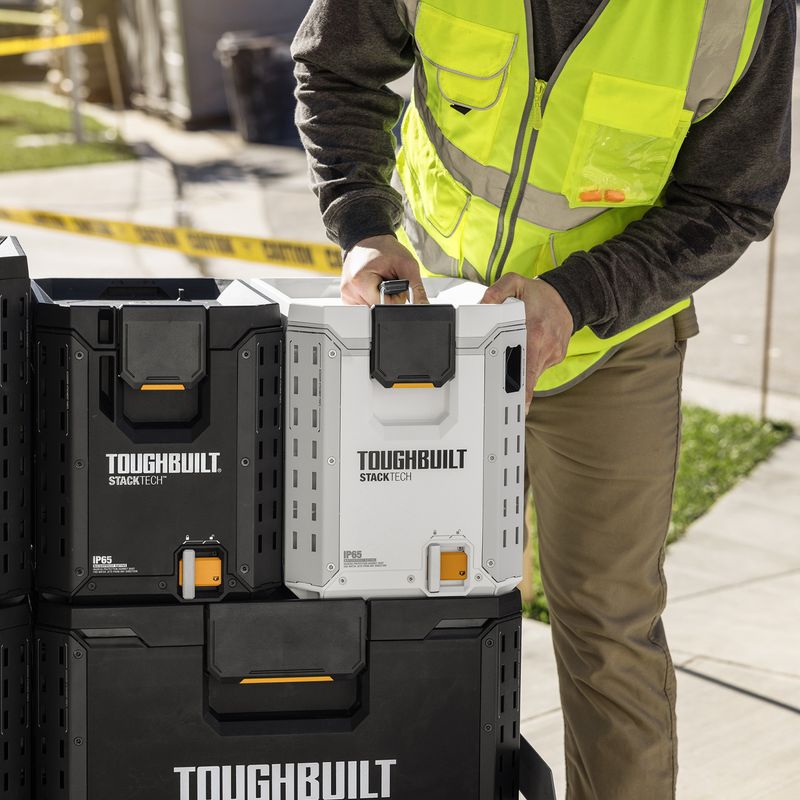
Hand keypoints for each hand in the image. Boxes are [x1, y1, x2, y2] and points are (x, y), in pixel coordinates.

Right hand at [341, 234, 428, 305]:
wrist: (368, 239)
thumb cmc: (384, 248)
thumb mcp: (406, 264)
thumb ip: (416, 288)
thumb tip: (423, 305)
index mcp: (360, 282)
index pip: (385, 305)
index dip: (396, 296)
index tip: (394, 282)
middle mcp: (349, 291)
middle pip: (378, 308)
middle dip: (387, 297)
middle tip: (385, 278)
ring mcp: (347, 295)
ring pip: (372, 308)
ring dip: (380, 297)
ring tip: (378, 280)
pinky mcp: (347, 297)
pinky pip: (365, 306)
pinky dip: (372, 298)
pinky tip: (372, 285)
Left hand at [480, 274, 572, 407]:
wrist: (569, 297)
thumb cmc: (541, 295)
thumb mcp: (515, 283)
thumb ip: (496, 291)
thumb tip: (483, 304)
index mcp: (535, 331)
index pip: (526, 366)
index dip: (521, 388)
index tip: (518, 404)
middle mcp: (546, 345)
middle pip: (529, 376)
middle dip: (517, 388)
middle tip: (506, 402)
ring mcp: (553, 353)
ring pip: (532, 372)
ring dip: (521, 372)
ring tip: (513, 360)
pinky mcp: (556, 356)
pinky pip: (538, 367)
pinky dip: (530, 364)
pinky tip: (527, 352)